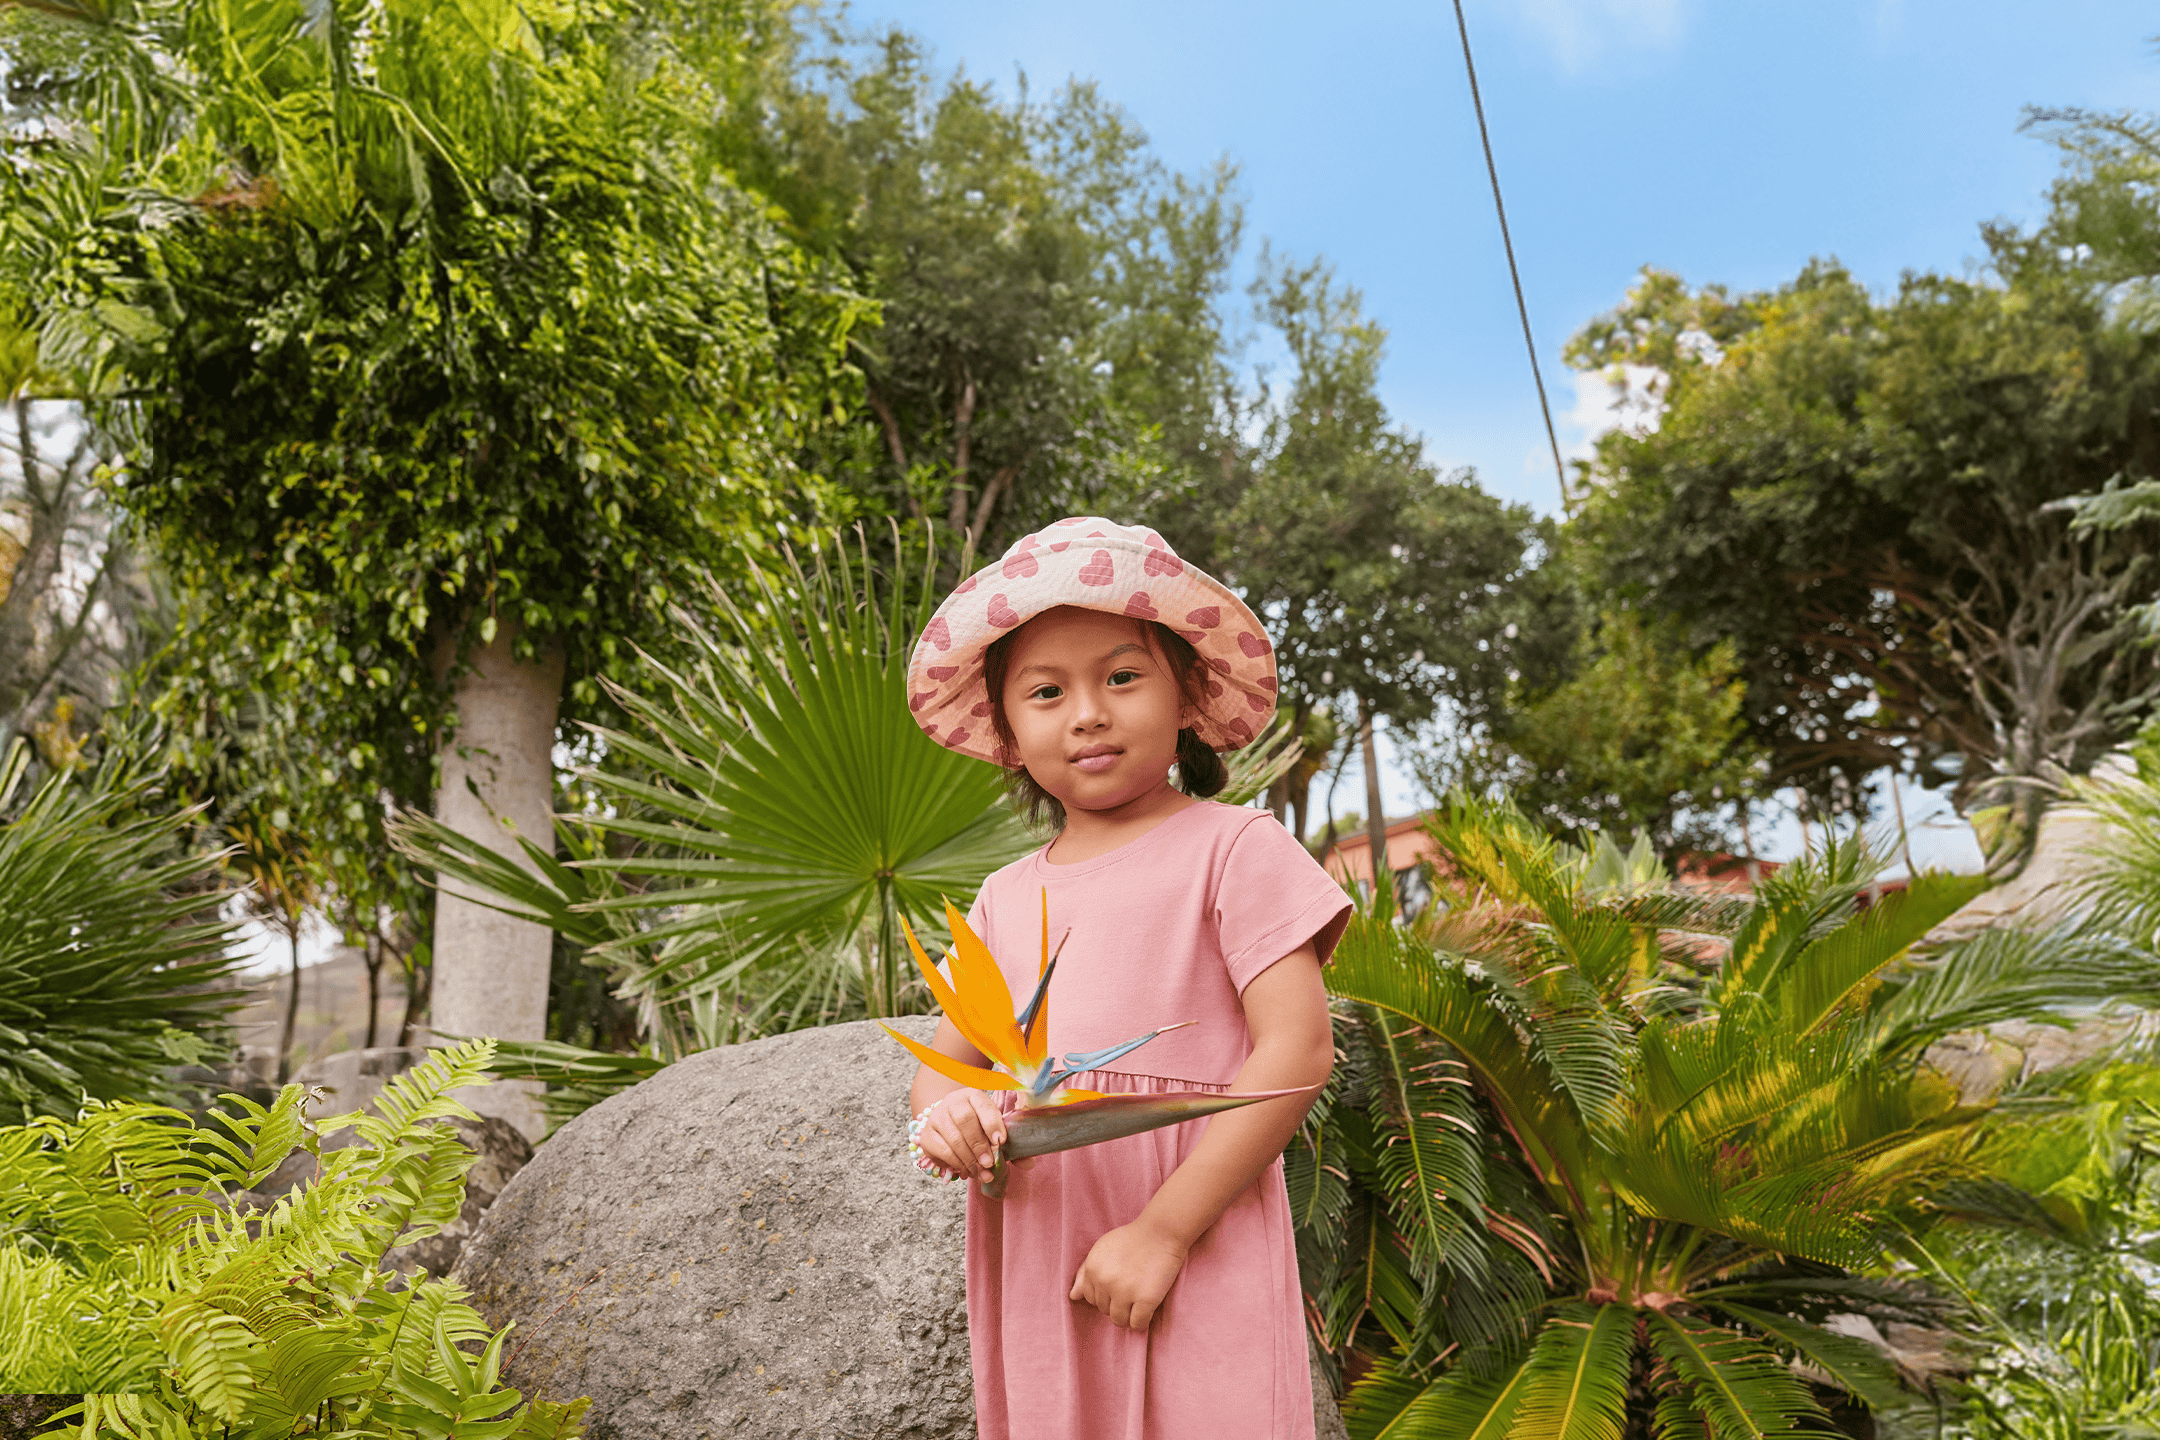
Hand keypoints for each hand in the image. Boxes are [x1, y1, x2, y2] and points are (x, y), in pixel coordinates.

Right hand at [915, 1089, 1007, 1182]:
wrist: (950, 1124)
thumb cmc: (975, 1123)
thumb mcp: (988, 1120)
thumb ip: (995, 1131)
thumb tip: (998, 1146)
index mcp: (971, 1095)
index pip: (983, 1106)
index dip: (992, 1124)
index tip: (1001, 1141)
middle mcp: (951, 1102)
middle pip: (965, 1122)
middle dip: (979, 1145)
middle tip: (989, 1162)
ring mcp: (936, 1118)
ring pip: (954, 1140)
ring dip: (970, 1160)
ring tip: (981, 1172)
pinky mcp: (927, 1136)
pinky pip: (943, 1153)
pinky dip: (958, 1164)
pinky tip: (967, 1170)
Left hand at [1069, 1222, 1188, 1330]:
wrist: (1161, 1232)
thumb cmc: (1132, 1239)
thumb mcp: (1102, 1249)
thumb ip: (1085, 1273)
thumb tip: (1073, 1297)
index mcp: (1093, 1268)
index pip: (1090, 1298)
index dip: (1104, 1294)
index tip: (1117, 1287)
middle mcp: (1105, 1281)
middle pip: (1104, 1310)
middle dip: (1116, 1303)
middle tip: (1131, 1290)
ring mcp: (1125, 1292)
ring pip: (1118, 1320)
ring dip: (1128, 1315)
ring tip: (1138, 1302)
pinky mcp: (1145, 1300)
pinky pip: (1137, 1325)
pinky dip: (1141, 1321)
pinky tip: (1147, 1309)